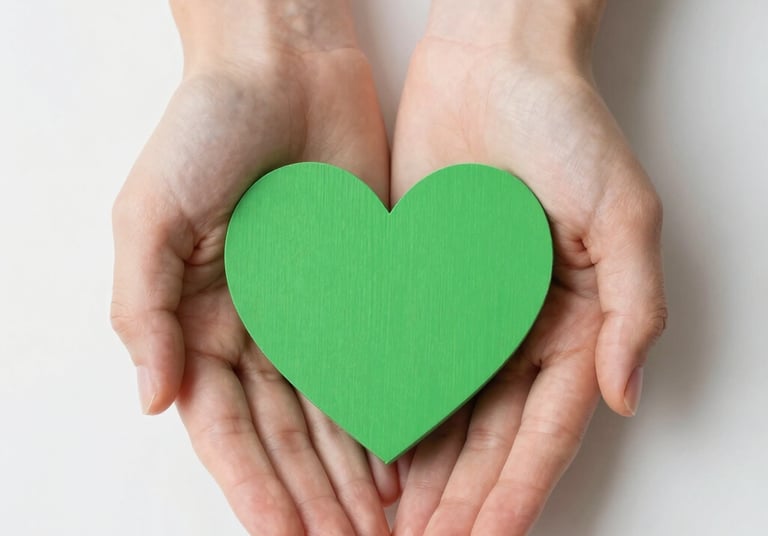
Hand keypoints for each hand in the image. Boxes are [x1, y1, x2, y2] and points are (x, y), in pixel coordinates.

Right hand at [110, 2, 395, 533]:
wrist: (282, 64)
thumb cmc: (205, 128)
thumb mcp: (148, 215)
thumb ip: (142, 311)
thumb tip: (151, 401)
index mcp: (197, 321)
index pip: (225, 427)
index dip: (254, 485)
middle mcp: (255, 327)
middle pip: (284, 432)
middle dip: (313, 493)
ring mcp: (310, 310)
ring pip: (331, 411)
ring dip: (351, 470)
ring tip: (381, 521)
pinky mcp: (359, 286)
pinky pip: (370, 362)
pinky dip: (384, 413)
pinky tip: (404, 457)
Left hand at [390, 2, 666, 533]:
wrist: (491, 63)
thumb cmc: (563, 123)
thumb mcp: (623, 210)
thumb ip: (635, 306)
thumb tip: (628, 394)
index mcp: (574, 322)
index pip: (546, 429)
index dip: (517, 489)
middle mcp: (518, 327)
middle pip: (490, 436)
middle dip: (462, 498)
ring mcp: (465, 312)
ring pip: (443, 411)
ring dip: (421, 470)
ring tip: (391, 522)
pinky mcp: (417, 286)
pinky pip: (403, 359)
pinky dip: (388, 408)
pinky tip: (365, 450)